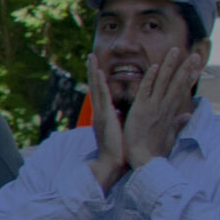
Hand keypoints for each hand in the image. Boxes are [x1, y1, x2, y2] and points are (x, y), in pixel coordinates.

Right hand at [84, 55, 126, 188]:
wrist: (113, 164)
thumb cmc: (121, 152)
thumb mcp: (123, 133)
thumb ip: (125, 122)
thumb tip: (129, 117)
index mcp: (105, 116)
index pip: (102, 94)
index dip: (100, 80)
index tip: (98, 68)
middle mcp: (100, 113)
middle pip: (96, 87)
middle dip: (92, 71)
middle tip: (90, 56)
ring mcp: (101, 113)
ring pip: (96, 88)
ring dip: (93, 71)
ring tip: (91, 57)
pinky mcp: (105, 116)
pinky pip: (102, 96)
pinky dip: (100, 83)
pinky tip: (98, 72)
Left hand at [121, 47, 197, 169]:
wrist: (143, 160)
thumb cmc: (153, 150)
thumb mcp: (169, 134)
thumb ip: (177, 123)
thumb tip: (186, 115)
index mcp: (170, 113)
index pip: (181, 91)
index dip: (189, 78)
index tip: (197, 67)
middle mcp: (165, 108)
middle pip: (178, 84)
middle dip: (186, 68)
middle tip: (195, 55)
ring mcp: (154, 108)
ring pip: (164, 82)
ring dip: (170, 66)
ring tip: (175, 51)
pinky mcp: (141, 110)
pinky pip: (146, 90)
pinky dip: (150, 78)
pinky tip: (154, 66)